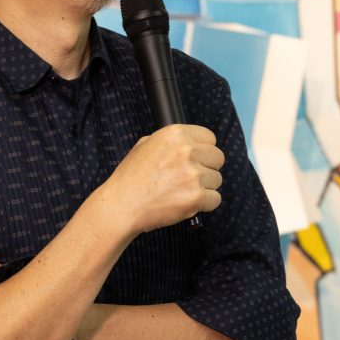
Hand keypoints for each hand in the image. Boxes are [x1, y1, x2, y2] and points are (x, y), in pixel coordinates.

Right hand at [103, 124, 223, 234]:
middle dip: (207, 168)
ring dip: (204, 187)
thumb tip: (191, 142)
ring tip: (182, 191)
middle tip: (189, 177)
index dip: (203, 150)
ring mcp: (193, 175)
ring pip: (217, 179)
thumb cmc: (131, 178)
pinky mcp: (196, 197)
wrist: (121, 205)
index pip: (210, 137)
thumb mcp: (145, 144)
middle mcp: (187, 151)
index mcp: (176, 134)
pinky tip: (186, 202)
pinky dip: (204, 204)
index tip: (197, 159)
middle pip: (218, 158)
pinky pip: (215, 199)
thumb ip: (171, 141)